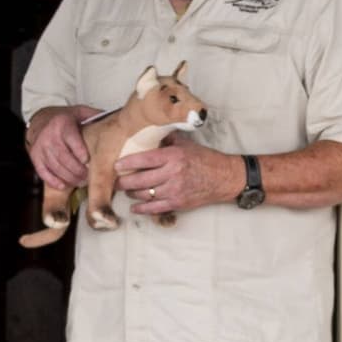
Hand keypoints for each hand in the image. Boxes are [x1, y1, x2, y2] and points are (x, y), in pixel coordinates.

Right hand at [26, 105, 93, 187]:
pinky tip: (64, 185)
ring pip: (56, 167)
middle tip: (89, 178)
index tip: (88, 161)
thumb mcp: (78, 112)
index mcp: (62, 123)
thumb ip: (94, 116)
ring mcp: (41, 147)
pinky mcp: (35, 157)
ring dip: (69, 178)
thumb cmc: (63, 119)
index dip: (79, 151)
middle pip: (64, 157)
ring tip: (81, 182)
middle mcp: (49, 135)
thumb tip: (116, 120)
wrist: (40, 120)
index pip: (71, 139)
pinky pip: (43, 172)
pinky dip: (54, 181)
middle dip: (78, 170)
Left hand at [113, 142, 237, 218]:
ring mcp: (175, 190)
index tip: (117, 165)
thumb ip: (168, 139)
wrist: (224, 178)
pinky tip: (135, 208)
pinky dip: (142, 209)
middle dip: (124, 182)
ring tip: (126, 191)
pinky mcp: (178, 203)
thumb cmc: (205, 159)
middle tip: (116, 181)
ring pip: (145, 194)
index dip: (128, 163)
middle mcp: (172, 173)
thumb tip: (151, 132)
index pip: (144, 159)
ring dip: (132, 194)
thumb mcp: (187, 144)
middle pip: (141, 179)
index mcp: (173, 156)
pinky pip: (155, 208)